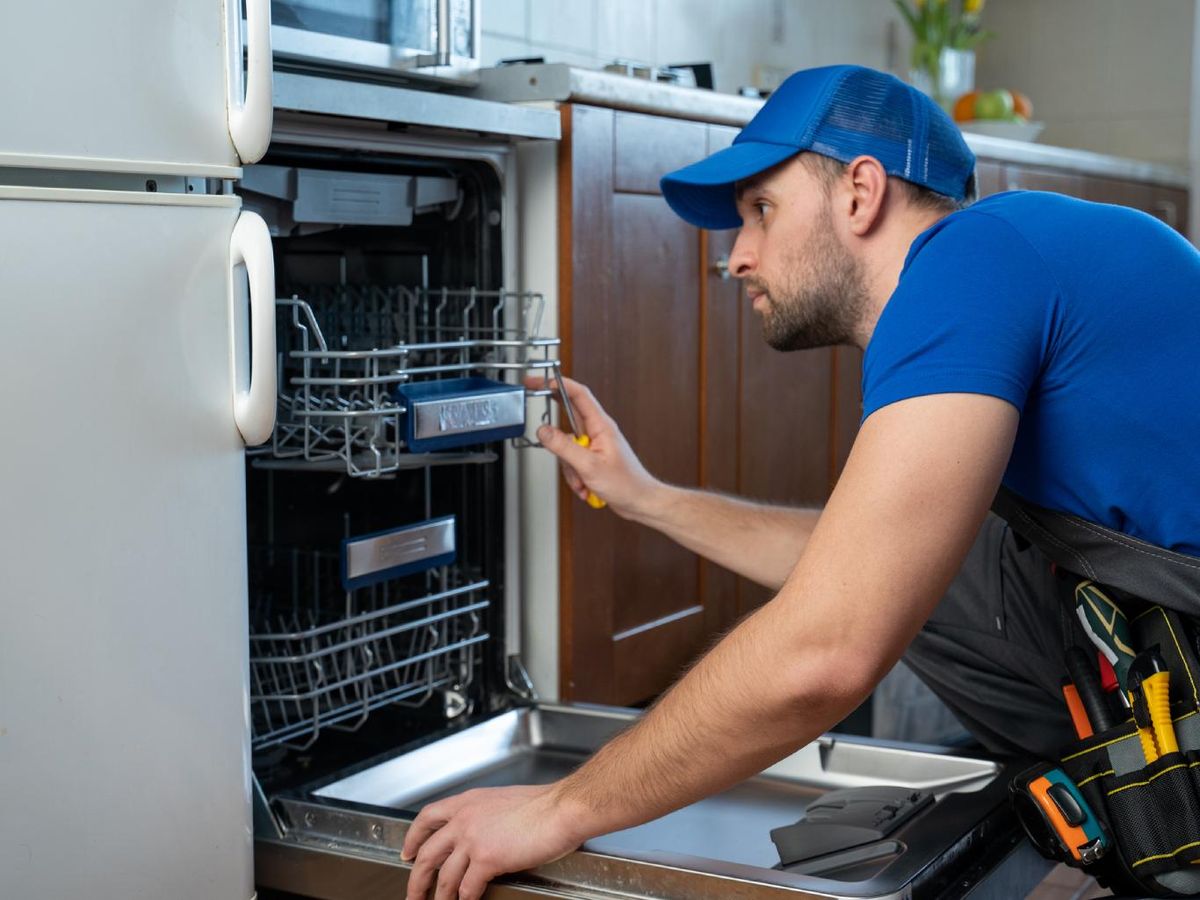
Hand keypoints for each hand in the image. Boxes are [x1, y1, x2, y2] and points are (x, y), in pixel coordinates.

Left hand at [401, 783, 587, 899]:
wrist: (561, 809)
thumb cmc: (544, 805)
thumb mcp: (503, 800)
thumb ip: (486, 816)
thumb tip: (482, 834)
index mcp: (468, 802)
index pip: (428, 817)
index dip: (413, 837)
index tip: (407, 852)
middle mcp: (465, 819)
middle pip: (427, 853)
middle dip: (416, 878)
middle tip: (413, 893)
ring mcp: (473, 840)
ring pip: (444, 877)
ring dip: (439, 897)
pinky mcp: (487, 859)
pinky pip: (467, 888)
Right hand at [523, 375, 661, 518]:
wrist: (639, 502)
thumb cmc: (627, 484)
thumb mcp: (589, 465)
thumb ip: (563, 446)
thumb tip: (543, 430)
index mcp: (601, 425)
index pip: (578, 395)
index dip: (559, 384)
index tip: (541, 381)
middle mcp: (598, 431)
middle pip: (568, 417)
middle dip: (555, 428)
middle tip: (540, 416)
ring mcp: (594, 445)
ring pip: (567, 446)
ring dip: (569, 466)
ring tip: (582, 479)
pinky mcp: (592, 458)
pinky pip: (572, 461)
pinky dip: (575, 475)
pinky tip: (585, 485)